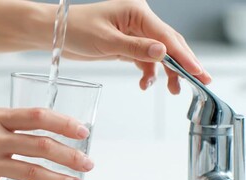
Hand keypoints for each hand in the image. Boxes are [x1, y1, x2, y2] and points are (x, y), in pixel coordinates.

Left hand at [63, 0, 211, 93]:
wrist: (57, 34)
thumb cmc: (76, 29)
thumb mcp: (106, 40)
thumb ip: (135, 48)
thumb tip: (163, 53)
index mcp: (137, 12)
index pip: (166, 35)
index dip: (183, 55)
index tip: (197, 71)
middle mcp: (139, 21)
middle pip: (168, 43)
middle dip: (182, 64)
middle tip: (199, 82)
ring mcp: (133, 34)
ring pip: (158, 54)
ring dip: (165, 72)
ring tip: (172, 89)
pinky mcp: (126, 46)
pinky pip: (144, 60)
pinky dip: (147, 73)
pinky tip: (145, 84)